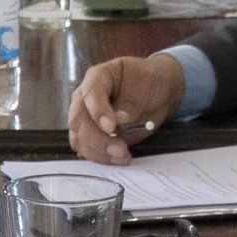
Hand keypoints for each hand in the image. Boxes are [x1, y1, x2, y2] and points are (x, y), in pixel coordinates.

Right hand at [66, 54, 187, 163]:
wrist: (157, 93)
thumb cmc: (149, 81)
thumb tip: (119, 121)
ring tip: (123, 156)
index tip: (111, 128)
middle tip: (120, 149)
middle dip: (98, 139)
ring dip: (99, 152)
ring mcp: (86, 118)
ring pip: (80, 139)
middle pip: (79, 121)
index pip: (89, 94)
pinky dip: (100, 157)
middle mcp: (85, 98)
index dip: (98, 112)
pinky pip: (87, 149)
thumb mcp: (145, 84)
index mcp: (97, 77)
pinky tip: (117, 159)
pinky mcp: (92, 135)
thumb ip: (130, 103)